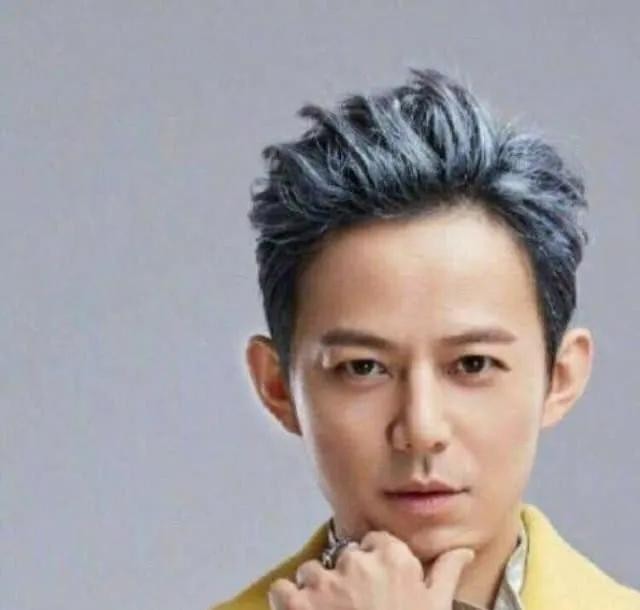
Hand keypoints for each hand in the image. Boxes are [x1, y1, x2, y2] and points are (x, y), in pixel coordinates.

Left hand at [268, 530, 474, 609]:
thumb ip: (446, 574)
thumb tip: (463, 552)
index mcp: (394, 558)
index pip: (375, 542)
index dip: (373, 565)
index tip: (376, 588)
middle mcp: (357, 562)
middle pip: (343, 557)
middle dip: (346, 579)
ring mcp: (325, 582)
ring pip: (311, 571)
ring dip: (316, 592)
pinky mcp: (296, 604)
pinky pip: (282, 589)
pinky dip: (286, 602)